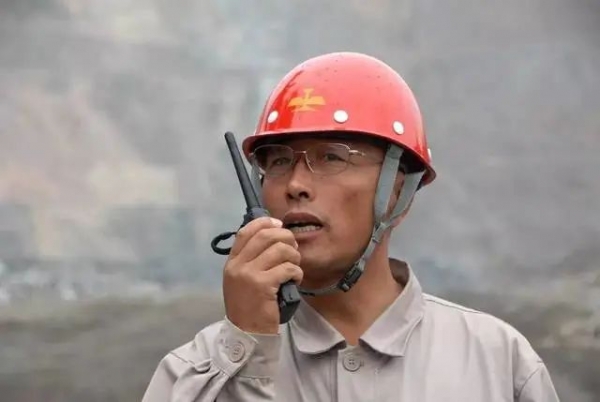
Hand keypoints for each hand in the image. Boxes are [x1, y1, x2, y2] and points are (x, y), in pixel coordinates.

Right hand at [223, 217, 302, 333]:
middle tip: (293, 249)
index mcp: (232, 262)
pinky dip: (297, 272)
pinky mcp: (263, 285)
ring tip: (294, 268)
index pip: (246, 232)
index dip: (264, 222)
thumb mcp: (242, 280)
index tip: (278, 224)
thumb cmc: (249, 306)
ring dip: (294, 257)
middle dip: (286, 238)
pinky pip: (287, 268)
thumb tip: (273, 236)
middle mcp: (238, 266)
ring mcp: (249, 275)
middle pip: (266, 236)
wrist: (246, 333)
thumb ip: (251, 260)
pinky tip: (295, 280)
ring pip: (280, 250)